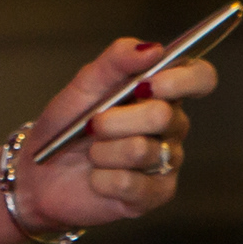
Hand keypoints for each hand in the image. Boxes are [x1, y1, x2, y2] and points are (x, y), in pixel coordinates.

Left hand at [8, 37, 215, 238]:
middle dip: (115, 120)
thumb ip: (117, 59)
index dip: (183, 79)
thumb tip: (152, 49)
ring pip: (141, 150)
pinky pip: (131, 184)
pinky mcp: (155, 194)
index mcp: (162, 91)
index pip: (201, 77)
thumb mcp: (85, 83)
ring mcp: (166, 161)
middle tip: (92, 125)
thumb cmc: (67, 124)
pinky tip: (96, 178)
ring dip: (103, 151)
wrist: (41, 172)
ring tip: (92, 154)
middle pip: (163, 115)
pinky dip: (101, 179)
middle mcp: (172, 125)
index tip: (149, 83)